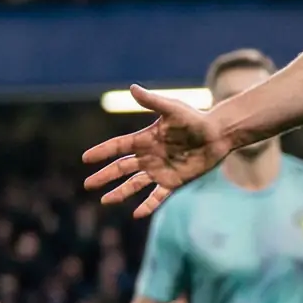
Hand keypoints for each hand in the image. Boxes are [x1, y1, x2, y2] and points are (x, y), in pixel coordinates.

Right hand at [83, 85, 225, 218]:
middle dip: (104, 176)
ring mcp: (160, 170)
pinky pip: (158, 197)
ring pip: (135, 184)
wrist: (218, 134)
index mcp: (145, 139)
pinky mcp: (174, 182)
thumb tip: (133, 87)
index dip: (102, 152)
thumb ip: (152, 101)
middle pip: (121, 168)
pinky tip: (137, 214)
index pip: (118, 147)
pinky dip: (147, 206)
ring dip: (120, 193)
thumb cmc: (195, 119)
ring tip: (104, 201)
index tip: (85, 158)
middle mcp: (149, 156)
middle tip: (88, 184)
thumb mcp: (172, 109)